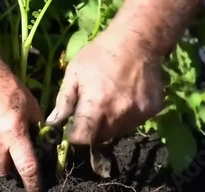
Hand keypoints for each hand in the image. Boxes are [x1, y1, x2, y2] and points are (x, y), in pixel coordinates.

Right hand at [0, 60, 43, 191]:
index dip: (33, 183)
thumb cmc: (7, 88)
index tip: (35, 190)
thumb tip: (42, 149)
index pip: (27, 169)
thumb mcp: (30, 106)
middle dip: (8, 166)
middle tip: (9, 153)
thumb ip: (37, 129)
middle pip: (2, 171)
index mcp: (14, 134)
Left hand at [46, 31, 164, 144]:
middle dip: (92, 129)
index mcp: (96, 107)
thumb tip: (52, 123)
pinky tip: (125, 98)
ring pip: (118, 132)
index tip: (73, 127)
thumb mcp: (74, 72)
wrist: (138, 40)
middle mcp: (118, 115)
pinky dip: (127, 116)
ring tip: (109, 102)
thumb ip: (64, 101)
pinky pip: (135, 122)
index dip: (75, 135)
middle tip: (91, 110)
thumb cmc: (100, 54)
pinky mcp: (151, 110)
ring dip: (110, 124)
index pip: (83, 139)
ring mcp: (137, 114)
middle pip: (100, 138)